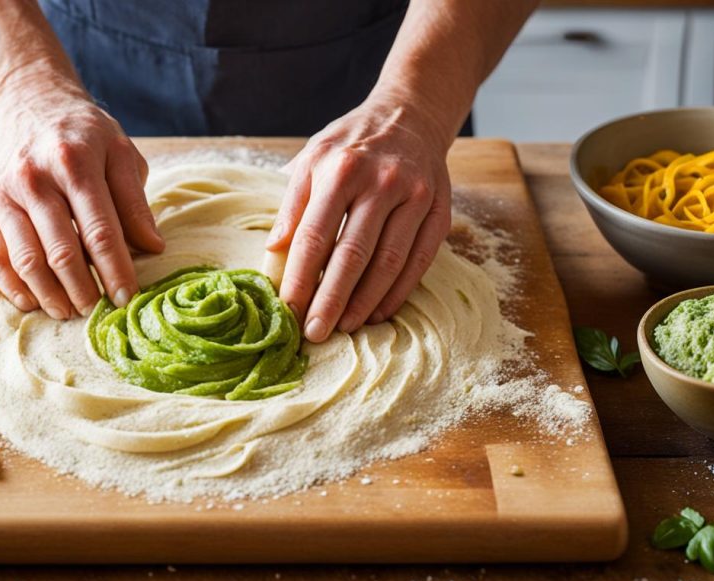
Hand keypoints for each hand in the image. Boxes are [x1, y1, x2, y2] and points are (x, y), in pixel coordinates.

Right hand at [0, 84, 163, 318]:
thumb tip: (153, 247)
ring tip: (70, 312)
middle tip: (99, 312)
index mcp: (74, 162)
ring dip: (50, 295)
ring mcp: (2, 195)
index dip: (115, 270)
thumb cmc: (82, 136)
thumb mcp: (120, 153)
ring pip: (26, 260)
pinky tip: (34, 302)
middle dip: (84, 290)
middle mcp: (33, 178)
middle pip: (61, 250)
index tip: (128, 298)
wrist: (26, 106)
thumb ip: (134, 201)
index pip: (100, 229)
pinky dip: (14, 287)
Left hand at [266, 100, 452, 342]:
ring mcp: (416, 197)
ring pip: (389, 262)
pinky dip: (398, 291)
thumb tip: (273, 250)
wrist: (410, 114)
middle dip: (331, 300)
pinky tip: (379, 311)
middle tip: (315, 333)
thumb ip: (292, 203)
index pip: (314, 236)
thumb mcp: (311, 158)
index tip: (288, 310)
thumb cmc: (351, 143)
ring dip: (365, 302)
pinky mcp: (440, 210)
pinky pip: (419, 260)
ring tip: (346, 328)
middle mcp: (381, 182)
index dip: (300, 278)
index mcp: (340, 170)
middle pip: (352, 255)